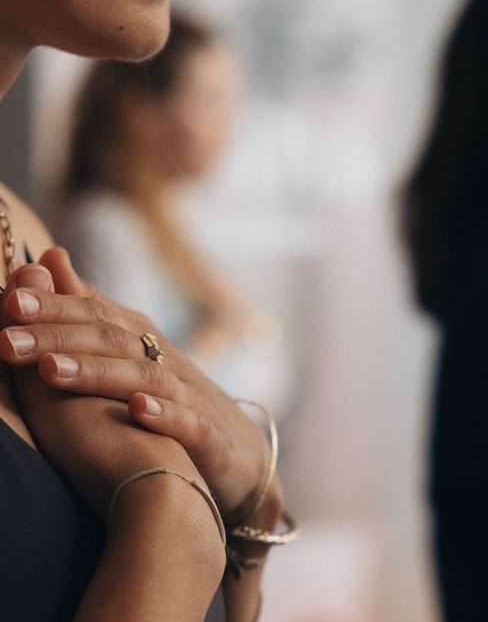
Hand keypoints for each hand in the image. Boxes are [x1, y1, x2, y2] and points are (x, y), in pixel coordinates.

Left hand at [0, 248, 282, 524]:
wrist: (240, 454)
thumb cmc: (176, 402)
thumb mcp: (135, 354)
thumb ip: (93, 311)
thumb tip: (49, 256)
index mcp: (144, 343)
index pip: (98, 315)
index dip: (53, 308)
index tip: (6, 300)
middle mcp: (165, 363)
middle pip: (113, 341)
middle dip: (58, 338)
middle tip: (6, 338)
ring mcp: (190, 398)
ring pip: (145, 378)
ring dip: (98, 373)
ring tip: (50, 372)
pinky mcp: (209, 437)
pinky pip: (189, 423)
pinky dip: (164, 414)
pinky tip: (136, 410)